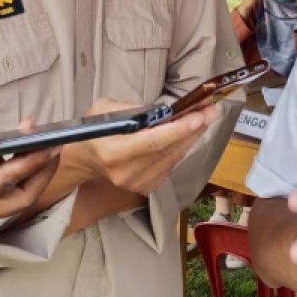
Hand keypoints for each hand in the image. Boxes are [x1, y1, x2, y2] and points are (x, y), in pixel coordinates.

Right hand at [0, 127, 58, 229]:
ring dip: (30, 171)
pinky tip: (11, 151)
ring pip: (15, 198)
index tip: (46, 141)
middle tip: (54, 142)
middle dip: (42, 171)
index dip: (29, 161)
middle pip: (20, 199)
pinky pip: (3, 194)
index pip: (3, 181)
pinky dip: (15, 173)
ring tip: (35, 139)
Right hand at [69, 98, 218, 194]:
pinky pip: (171, 164)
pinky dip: (182, 147)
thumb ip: (134, 109)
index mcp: (113, 153)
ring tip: (206, 115)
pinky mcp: (146, 188)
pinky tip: (190, 132)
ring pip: (174, 157)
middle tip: (211, 109)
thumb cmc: (94, 129)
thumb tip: (166, 110)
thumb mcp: (105, 108)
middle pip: (168, 150)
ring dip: (192, 136)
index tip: (199, 116)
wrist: (85, 159)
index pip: (152, 142)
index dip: (178, 130)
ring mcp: (138, 184)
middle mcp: (127, 173)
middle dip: (193, 128)